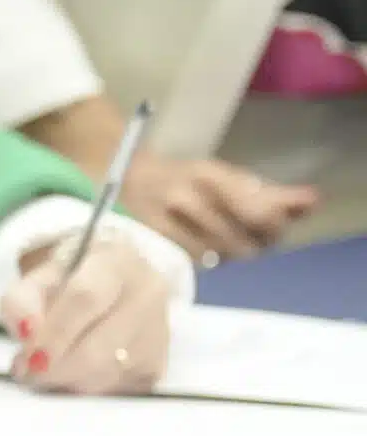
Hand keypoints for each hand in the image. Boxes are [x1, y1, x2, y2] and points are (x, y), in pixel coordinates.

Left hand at [0, 232, 170, 394]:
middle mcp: (147, 296)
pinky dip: (84, 387)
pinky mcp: (158, 366)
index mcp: (116, 262)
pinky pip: (114, 389)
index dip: (53, 332)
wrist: (118, 282)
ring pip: (105, 375)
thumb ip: (21, 299)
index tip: (27, 355)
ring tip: (44, 368)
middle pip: (97, 349)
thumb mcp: (40, 276)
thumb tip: (25, 332)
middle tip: (26, 371)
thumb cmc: (72, 278)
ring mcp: (158, 334)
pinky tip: (71, 373)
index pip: (86, 299)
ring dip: (66, 380)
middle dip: (54, 367)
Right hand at [121, 153, 314, 261]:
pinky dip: (207, 259)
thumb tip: (312, 202)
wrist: (123, 176)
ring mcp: (167, 220)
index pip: (262, 212)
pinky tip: (202, 249)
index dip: (275, 228)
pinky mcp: (153, 240)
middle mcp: (189, 194)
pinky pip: (196, 262)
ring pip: (221, 255)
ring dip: (230, 253)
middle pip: (244, 242)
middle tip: (246, 238)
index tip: (271, 226)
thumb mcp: (225, 177)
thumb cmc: (185, 179)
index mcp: (210, 173)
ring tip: (222, 242)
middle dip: (253, 244)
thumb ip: (269, 193)